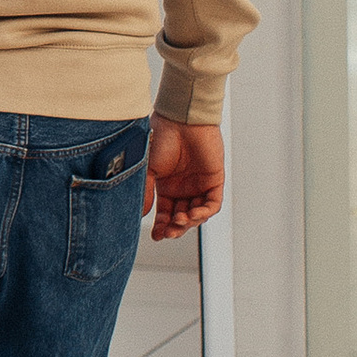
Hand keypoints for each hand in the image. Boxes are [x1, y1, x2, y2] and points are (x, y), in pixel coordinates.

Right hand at [145, 117, 223, 239]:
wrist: (181, 119)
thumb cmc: (161, 137)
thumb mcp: (149, 169)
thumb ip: (147, 192)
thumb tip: (141, 214)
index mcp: (167, 186)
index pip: (165, 213)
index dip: (161, 226)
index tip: (155, 236)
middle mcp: (183, 187)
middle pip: (181, 217)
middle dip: (175, 228)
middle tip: (168, 232)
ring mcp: (199, 185)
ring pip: (197, 214)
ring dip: (189, 222)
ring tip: (180, 221)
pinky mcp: (215, 180)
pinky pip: (212, 204)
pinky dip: (204, 213)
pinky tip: (193, 215)